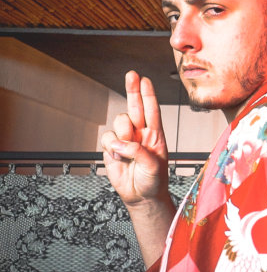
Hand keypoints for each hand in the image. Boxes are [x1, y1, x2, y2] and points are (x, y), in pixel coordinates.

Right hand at [101, 71, 169, 206]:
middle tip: (131, 74)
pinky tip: (118, 156)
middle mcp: (140, 134)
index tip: (146, 80)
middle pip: (135, 106)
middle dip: (133, 89)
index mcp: (155, 135)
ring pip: (119, 122)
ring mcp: (125, 140)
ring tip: (127, 150)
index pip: (152, 110)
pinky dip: (111, 146)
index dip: (148, 94)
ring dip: (123, 133)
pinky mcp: (111, 148)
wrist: (142, 197)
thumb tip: (122, 143)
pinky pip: (106, 138)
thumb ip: (140, 152)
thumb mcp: (154, 166)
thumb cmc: (154, 181)